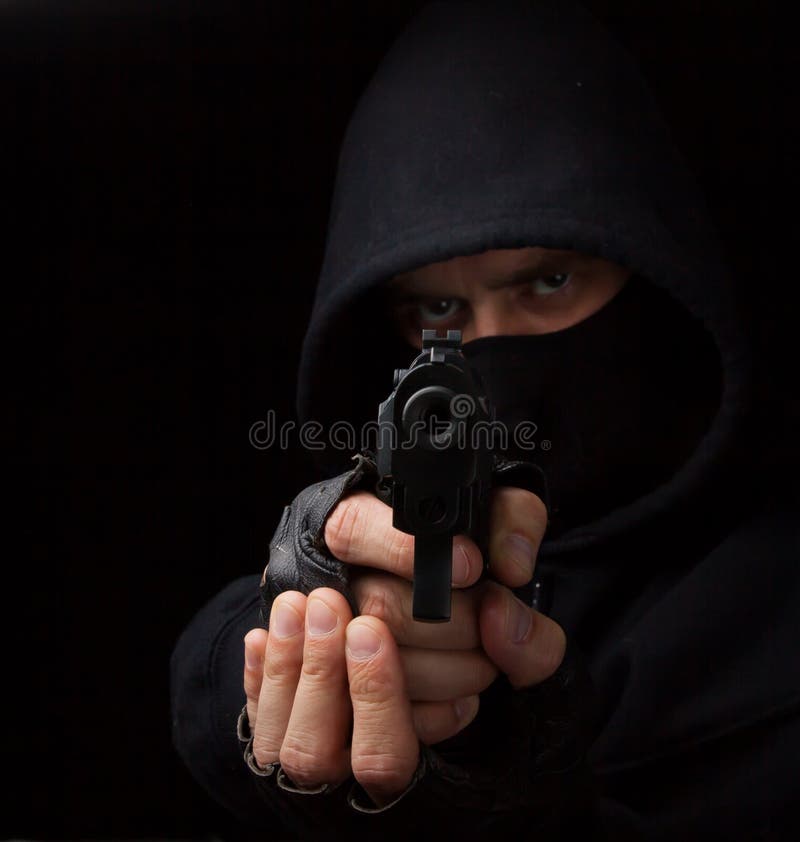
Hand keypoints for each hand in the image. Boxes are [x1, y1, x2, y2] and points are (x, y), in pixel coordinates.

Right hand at [243, 485, 562, 805]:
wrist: (453, 595)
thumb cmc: (467, 549)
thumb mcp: (492, 515)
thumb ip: (511, 522)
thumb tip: (511, 568)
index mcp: (354, 525)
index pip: (353, 530)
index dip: (406, 550)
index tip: (470, 566)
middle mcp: (334, 585)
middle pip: (378, 609)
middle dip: (459, 623)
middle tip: (490, 619)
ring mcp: (335, 649)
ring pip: (384, 671)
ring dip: (458, 671)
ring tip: (485, 654)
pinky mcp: (354, 706)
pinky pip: (395, 722)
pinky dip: (445, 712)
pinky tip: (464, 689)